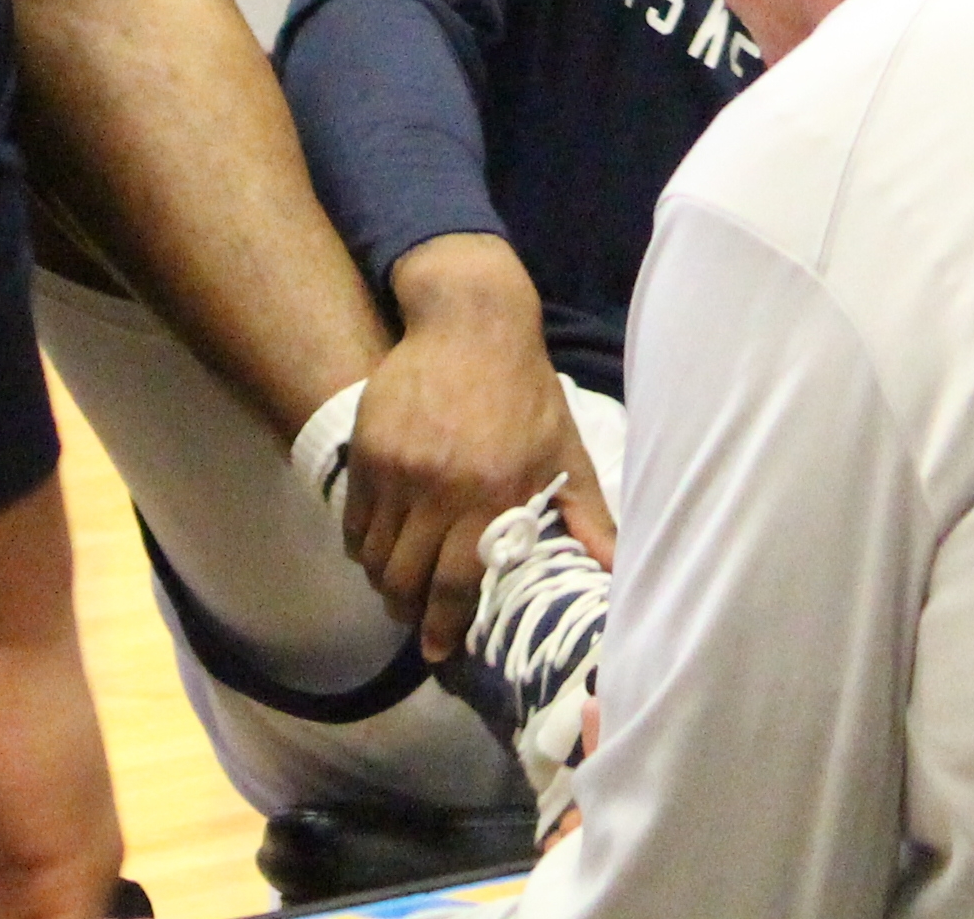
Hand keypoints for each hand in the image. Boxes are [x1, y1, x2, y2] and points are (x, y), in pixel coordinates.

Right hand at [351, 235, 613, 660]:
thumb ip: (588, 515)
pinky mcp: (367, 450)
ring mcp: (398, 469)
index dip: (443, 628)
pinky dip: (361, 545)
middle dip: (408, 612)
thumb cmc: (525, 392)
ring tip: (397, 586)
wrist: (471, 321)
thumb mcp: (564, 449)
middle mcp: (441, 489)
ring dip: (383, 581)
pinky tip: (377, 547)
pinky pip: (353, 522)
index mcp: (494, 496)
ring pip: (375, 557)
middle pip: (405, 581)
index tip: (439, 652)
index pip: (456, 586)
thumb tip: (619, 573)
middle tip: (416, 620)